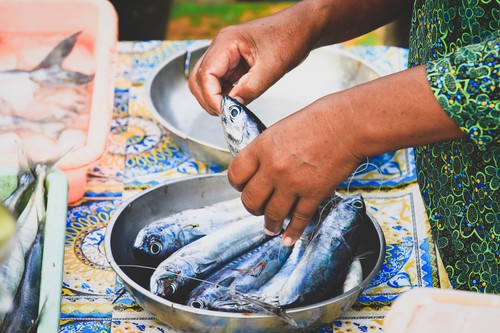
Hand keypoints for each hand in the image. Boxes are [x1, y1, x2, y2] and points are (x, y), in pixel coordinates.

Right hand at [188, 2, 322, 114]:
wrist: (301, 28)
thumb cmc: (289, 38)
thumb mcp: (271, 69)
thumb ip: (249, 90)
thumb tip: (232, 109)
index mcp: (226, 42)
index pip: (205, 75)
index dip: (212, 97)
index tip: (225, 112)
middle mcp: (220, 47)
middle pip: (199, 79)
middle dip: (209, 100)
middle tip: (227, 113)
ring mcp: (224, 54)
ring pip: (206, 82)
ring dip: (215, 98)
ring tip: (233, 108)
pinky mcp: (232, 62)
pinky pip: (219, 81)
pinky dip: (224, 94)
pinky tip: (237, 101)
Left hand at [227, 94, 362, 245]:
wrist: (348, 124)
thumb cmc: (319, 121)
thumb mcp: (280, 130)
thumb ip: (267, 151)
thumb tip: (261, 169)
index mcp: (262, 148)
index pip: (236, 175)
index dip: (238, 185)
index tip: (243, 188)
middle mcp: (273, 168)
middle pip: (250, 200)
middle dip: (252, 207)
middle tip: (257, 209)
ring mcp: (293, 183)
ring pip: (272, 214)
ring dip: (270, 224)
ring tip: (271, 227)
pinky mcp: (313, 194)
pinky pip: (298, 220)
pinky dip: (293, 232)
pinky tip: (289, 238)